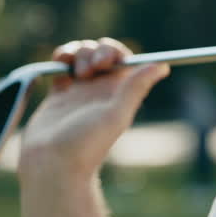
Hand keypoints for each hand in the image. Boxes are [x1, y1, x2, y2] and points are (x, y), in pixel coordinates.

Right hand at [19, 37, 169, 182]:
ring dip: (78, 52)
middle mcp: (101, 90)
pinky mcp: (58, 94)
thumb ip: (135, 88)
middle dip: (95, 51)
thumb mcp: (115, 115)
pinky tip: (60, 63)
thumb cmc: (85, 145)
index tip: (106, 61)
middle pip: (102, 53)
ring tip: (74, 71)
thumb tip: (164, 65)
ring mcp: (79, 91)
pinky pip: (62, 65)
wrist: (51, 165)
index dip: (115, 52)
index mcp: (119, 94)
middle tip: (90, 69)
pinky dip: (62, 57)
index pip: (123, 59)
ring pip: (82, 56)